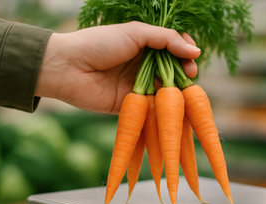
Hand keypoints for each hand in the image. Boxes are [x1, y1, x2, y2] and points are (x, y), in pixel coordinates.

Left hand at [35, 21, 199, 113]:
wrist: (69, 67)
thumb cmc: (99, 44)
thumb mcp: (135, 33)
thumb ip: (166, 39)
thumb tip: (196, 50)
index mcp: (144, 46)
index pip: (174, 49)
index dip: (186, 53)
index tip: (192, 58)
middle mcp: (143, 66)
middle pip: (173, 71)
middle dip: (185, 73)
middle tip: (189, 75)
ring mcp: (138, 86)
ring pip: (166, 90)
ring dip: (178, 92)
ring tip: (183, 91)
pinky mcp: (132, 106)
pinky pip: (153, 108)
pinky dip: (164, 108)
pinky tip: (173, 107)